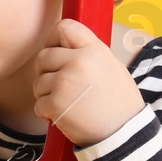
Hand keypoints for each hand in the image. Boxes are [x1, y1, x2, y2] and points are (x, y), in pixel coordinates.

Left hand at [32, 18, 145, 145]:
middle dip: (46, 72)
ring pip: (38, 82)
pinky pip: (38, 104)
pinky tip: (64, 115)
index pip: (64, 27)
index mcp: (94, 49)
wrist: (123, 133)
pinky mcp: (56, 103)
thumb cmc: (118, 103)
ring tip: (67, 103)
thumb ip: (87, 53)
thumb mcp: (111, 66)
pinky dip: (47, 112)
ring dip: (46, 94)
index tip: (54, 49)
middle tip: (60, 85)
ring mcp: (65, 82)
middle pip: (43, 56)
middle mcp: (78, 62)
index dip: (53, 38)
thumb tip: (62, 46)